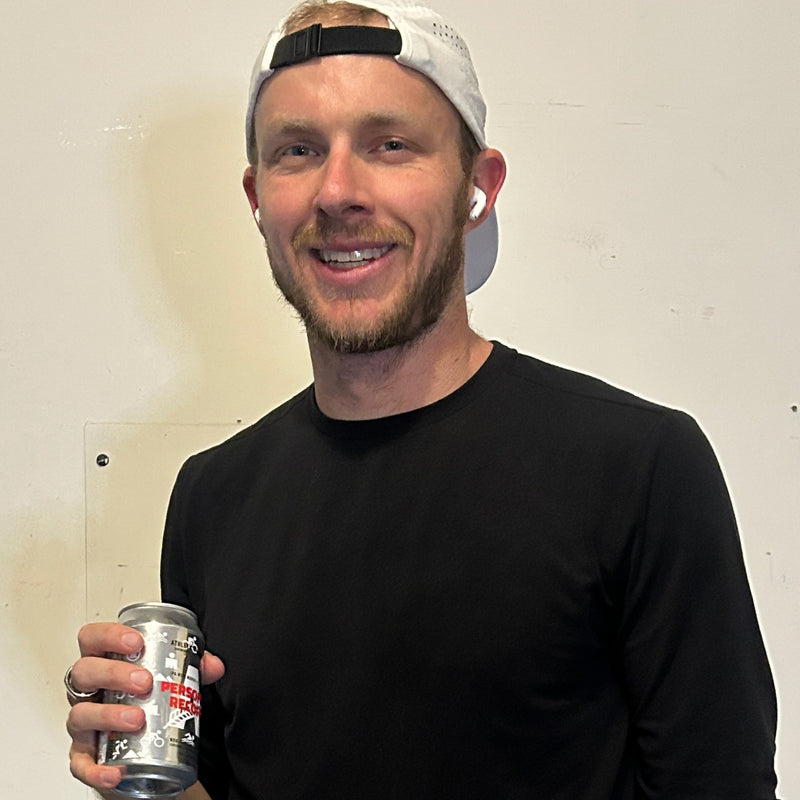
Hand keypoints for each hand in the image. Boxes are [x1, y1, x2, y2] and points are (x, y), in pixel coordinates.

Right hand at [66, 621, 224, 791]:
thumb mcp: (170, 676)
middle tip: (144, 682)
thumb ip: (192, 666)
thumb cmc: (149, 698)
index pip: (92, 638)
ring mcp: (84, 723)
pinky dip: (96, 769)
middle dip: (113, 673)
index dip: (108, 635)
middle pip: (84, 671)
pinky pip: (81, 764)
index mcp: (105, 661)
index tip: (136, 643)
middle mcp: (89, 690)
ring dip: (108, 715)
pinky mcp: (86, 756)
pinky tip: (116, 771)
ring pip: (80, 715)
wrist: (146, 747)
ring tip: (138, 719)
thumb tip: (213, 666)